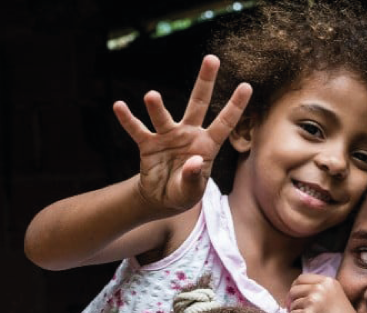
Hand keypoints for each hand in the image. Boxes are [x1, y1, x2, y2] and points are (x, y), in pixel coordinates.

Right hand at [114, 54, 251, 214]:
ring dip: (157, 107)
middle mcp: (188, 134)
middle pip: (198, 103)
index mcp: (206, 145)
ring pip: (163, 117)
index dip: (235, 106)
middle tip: (211, 59)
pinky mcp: (148, 144)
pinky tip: (119, 107)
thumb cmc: (184, 193)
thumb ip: (194, 178)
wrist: (161, 198)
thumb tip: (193, 161)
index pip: (224, 123)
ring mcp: (168, 136)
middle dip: (205, 81)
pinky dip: (128, 120)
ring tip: (151, 96)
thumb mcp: (192, 192)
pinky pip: (137, 130)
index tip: (246, 86)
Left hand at [288, 274, 365, 312]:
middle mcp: (321, 287)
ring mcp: (314, 300)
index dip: (296, 289)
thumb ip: (320, 291)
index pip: (301, 278)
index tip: (296, 299)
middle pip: (294, 290)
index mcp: (329, 282)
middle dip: (293, 302)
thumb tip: (293, 290)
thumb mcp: (335, 298)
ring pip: (292, 304)